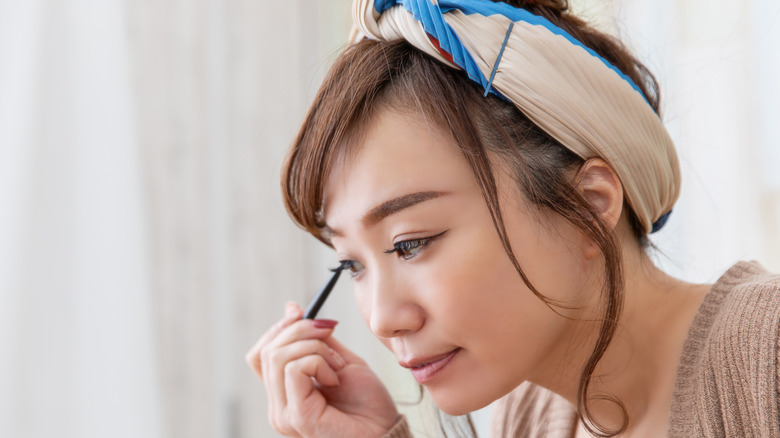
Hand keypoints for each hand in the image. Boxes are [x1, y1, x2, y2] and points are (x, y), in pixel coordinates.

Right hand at [246, 303, 399, 437]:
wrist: (386, 431)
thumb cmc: (368, 403)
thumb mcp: (339, 360)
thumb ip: (316, 340)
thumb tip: (292, 309)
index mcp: (284, 394)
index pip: (260, 355)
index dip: (278, 329)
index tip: (300, 311)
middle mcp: (278, 406)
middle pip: (267, 351)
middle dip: (299, 329)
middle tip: (328, 330)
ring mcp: (284, 414)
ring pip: (278, 356)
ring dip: (314, 347)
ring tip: (337, 365)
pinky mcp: (296, 416)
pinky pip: (294, 369)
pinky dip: (318, 361)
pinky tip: (335, 378)